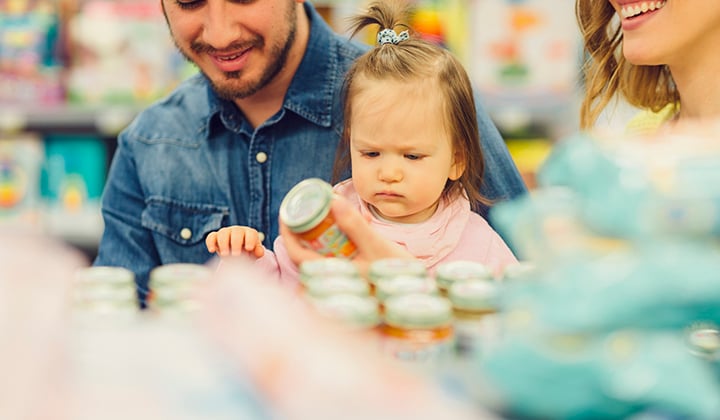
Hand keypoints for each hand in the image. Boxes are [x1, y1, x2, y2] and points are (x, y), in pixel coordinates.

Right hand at [206, 226, 265, 257]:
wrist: (236, 255)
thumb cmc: (248, 253)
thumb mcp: (254, 254)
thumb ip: (258, 252)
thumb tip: (260, 252)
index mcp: (249, 233)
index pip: (251, 234)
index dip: (250, 240)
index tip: (249, 248)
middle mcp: (238, 231)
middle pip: (237, 232)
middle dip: (236, 243)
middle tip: (236, 255)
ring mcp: (226, 232)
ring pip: (223, 233)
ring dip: (223, 243)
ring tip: (225, 255)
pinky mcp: (215, 237)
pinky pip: (211, 236)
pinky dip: (210, 242)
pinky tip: (212, 251)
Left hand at [280, 195, 412, 275]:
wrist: (419, 294)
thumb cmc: (399, 274)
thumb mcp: (377, 246)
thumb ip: (355, 225)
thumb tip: (332, 201)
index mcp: (333, 277)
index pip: (298, 255)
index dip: (289, 233)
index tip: (287, 213)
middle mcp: (334, 278)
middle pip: (308, 250)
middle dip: (310, 224)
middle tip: (314, 202)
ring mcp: (344, 275)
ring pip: (325, 249)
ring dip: (330, 228)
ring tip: (342, 208)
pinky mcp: (355, 271)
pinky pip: (341, 251)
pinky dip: (346, 235)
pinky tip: (363, 222)